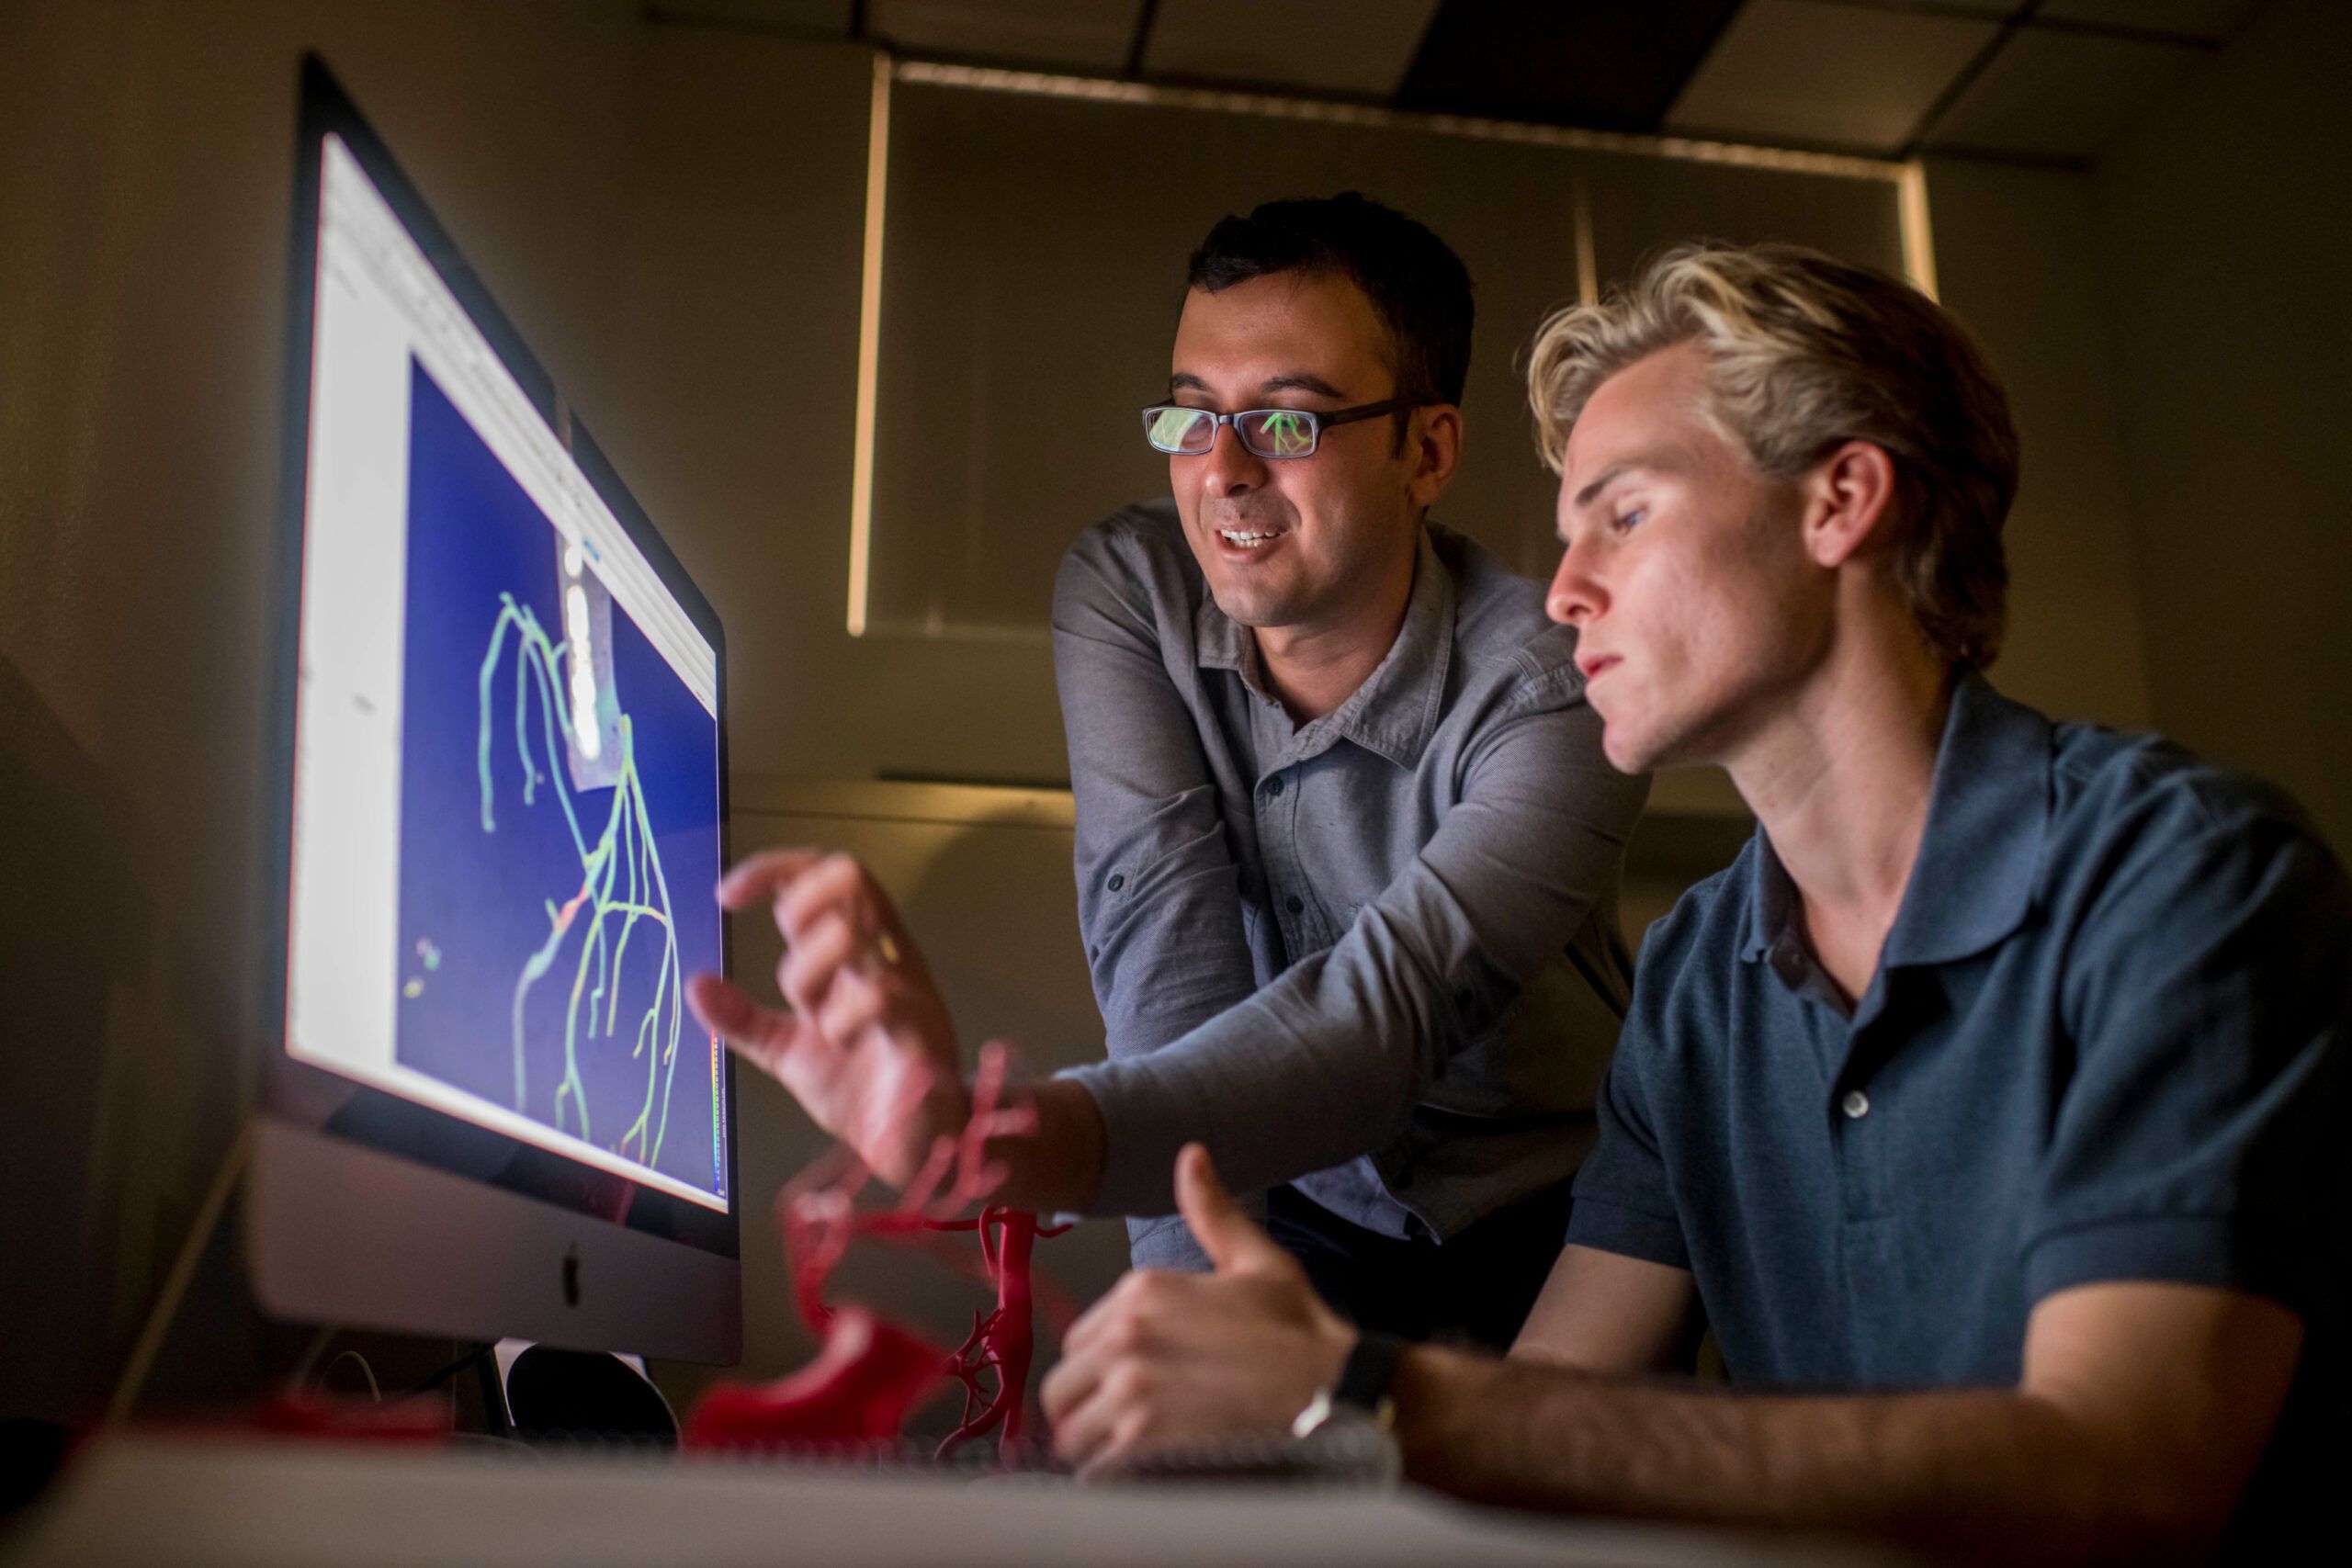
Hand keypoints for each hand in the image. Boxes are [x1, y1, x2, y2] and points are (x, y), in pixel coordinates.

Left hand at [686, 849, 966, 1188]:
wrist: (910, 1147)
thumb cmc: (861, 1089)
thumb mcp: (787, 1049)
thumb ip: (743, 1018)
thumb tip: (695, 984)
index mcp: (857, 951)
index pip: (824, 873)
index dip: (772, 869)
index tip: (726, 896)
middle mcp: (884, 955)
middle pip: (848, 878)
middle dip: (800, 911)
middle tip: (791, 973)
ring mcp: (906, 986)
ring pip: (850, 933)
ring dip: (810, 971)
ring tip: (815, 1017)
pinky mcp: (919, 1027)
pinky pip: (877, 995)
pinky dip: (840, 1017)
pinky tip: (838, 1041)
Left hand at [1042, 1144, 1354, 1474]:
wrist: (1336, 1392)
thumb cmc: (1299, 1332)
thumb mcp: (1255, 1261)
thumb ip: (1211, 1211)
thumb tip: (1190, 1155)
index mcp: (1141, 1291)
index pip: (1077, 1343)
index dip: (1100, 1369)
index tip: (1134, 1385)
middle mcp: (1126, 1338)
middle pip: (1062, 1391)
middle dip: (1088, 1411)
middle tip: (1128, 1427)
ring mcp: (1131, 1393)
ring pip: (1073, 1435)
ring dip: (1098, 1448)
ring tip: (1138, 1453)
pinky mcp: (1145, 1445)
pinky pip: (1098, 1472)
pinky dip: (1115, 1478)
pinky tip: (1148, 1472)